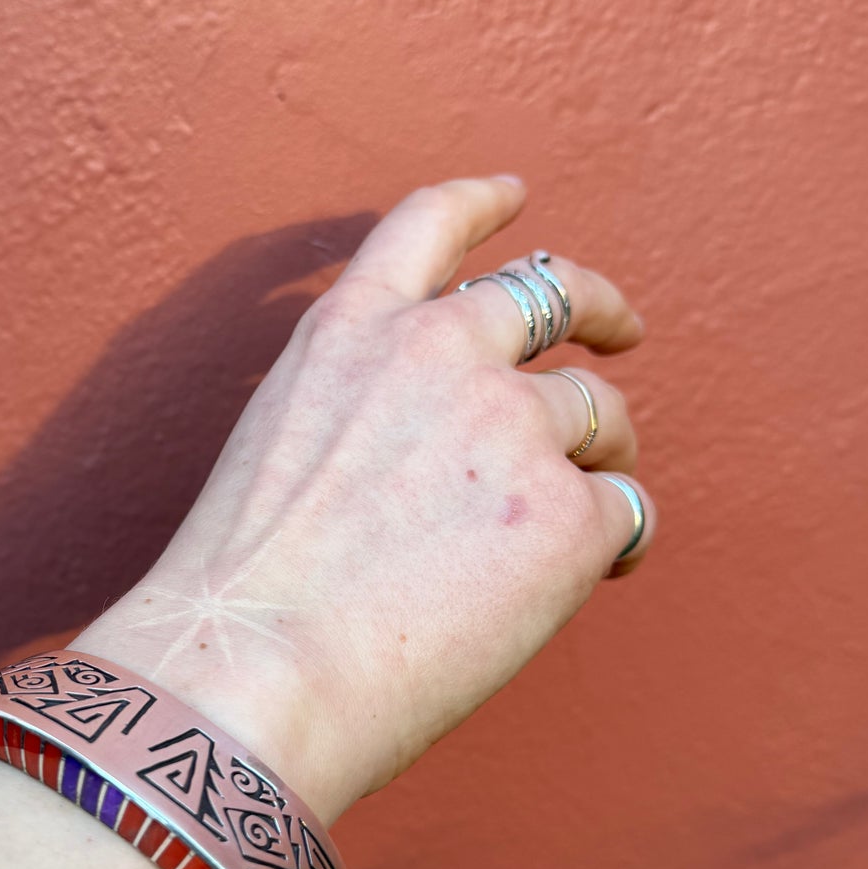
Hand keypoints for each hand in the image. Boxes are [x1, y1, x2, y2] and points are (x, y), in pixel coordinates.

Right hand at [73, 178, 652, 825]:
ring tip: (585, 517)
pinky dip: (618, 541)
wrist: (252, 672)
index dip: (480, 204)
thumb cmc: (241, 599)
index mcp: (351, 330)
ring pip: (599, 416)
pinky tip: (598, 575)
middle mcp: (439, 352)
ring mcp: (510, 424)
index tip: (516, 196)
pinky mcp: (565, 510)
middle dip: (599, 306)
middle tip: (623, 332)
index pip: (427, 226)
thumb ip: (366, 413)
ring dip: (602, 456)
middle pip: (553, 295)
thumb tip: (448, 452)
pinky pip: (625, 510)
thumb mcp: (279, 447)